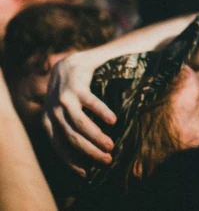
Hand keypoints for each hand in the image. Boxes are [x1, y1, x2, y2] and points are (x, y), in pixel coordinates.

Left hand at [43, 52, 116, 175]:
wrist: (69, 64)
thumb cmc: (69, 94)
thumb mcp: (61, 113)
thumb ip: (67, 129)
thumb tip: (84, 154)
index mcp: (47, 122)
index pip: (58, 147)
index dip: (71, 162)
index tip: (87, 173)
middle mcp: (53, 112)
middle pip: (71, 138)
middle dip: (89, 152)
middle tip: (107, 159)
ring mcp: (64, 99)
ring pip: (80, 123)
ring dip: (96, 136)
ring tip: (111, 145)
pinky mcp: (77, 87)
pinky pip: (91, 103)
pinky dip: (101, 113)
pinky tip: (113, 121)